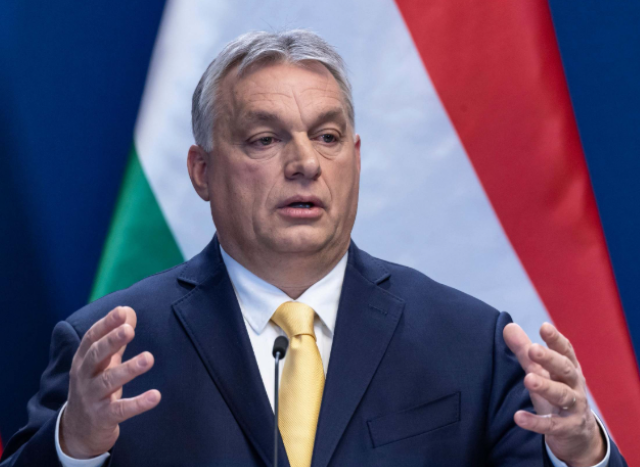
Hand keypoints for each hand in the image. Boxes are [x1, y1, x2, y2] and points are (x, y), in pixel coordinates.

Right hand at [60, 306, 160, 458]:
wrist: (78, 431)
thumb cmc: (94, 387)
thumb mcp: (102, 362)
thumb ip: (115, 338)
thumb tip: (128, 310)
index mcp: (83, 360)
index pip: (92, 338)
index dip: (106, 324)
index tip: (121, 311)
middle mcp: (84, 377)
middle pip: (96, 356)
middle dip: (111, 342)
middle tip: (129, 330)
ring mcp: (91, 398)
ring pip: (108, 381)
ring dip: (129, 369)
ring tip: (148, 358)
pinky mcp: (102, 417)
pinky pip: (121, 410)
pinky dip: (138, 403)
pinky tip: (155, 396)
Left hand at [503, 322, 604, 466]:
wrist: (578, 433)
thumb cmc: (555, 392)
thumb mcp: (541, 371)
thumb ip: (524, 351)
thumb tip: (508, 326)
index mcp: (569, 368)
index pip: (565, 351)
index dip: (556, 339)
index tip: (545, 327)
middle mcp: (574, 385)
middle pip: (565, 370)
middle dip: (550, 359)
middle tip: (532, 349)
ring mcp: (574, 407)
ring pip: (562, 395)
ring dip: (546, 387)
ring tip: (528, 379)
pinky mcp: (567, 428)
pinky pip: (552, 425)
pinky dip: (536, 422)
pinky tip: (518, 417)